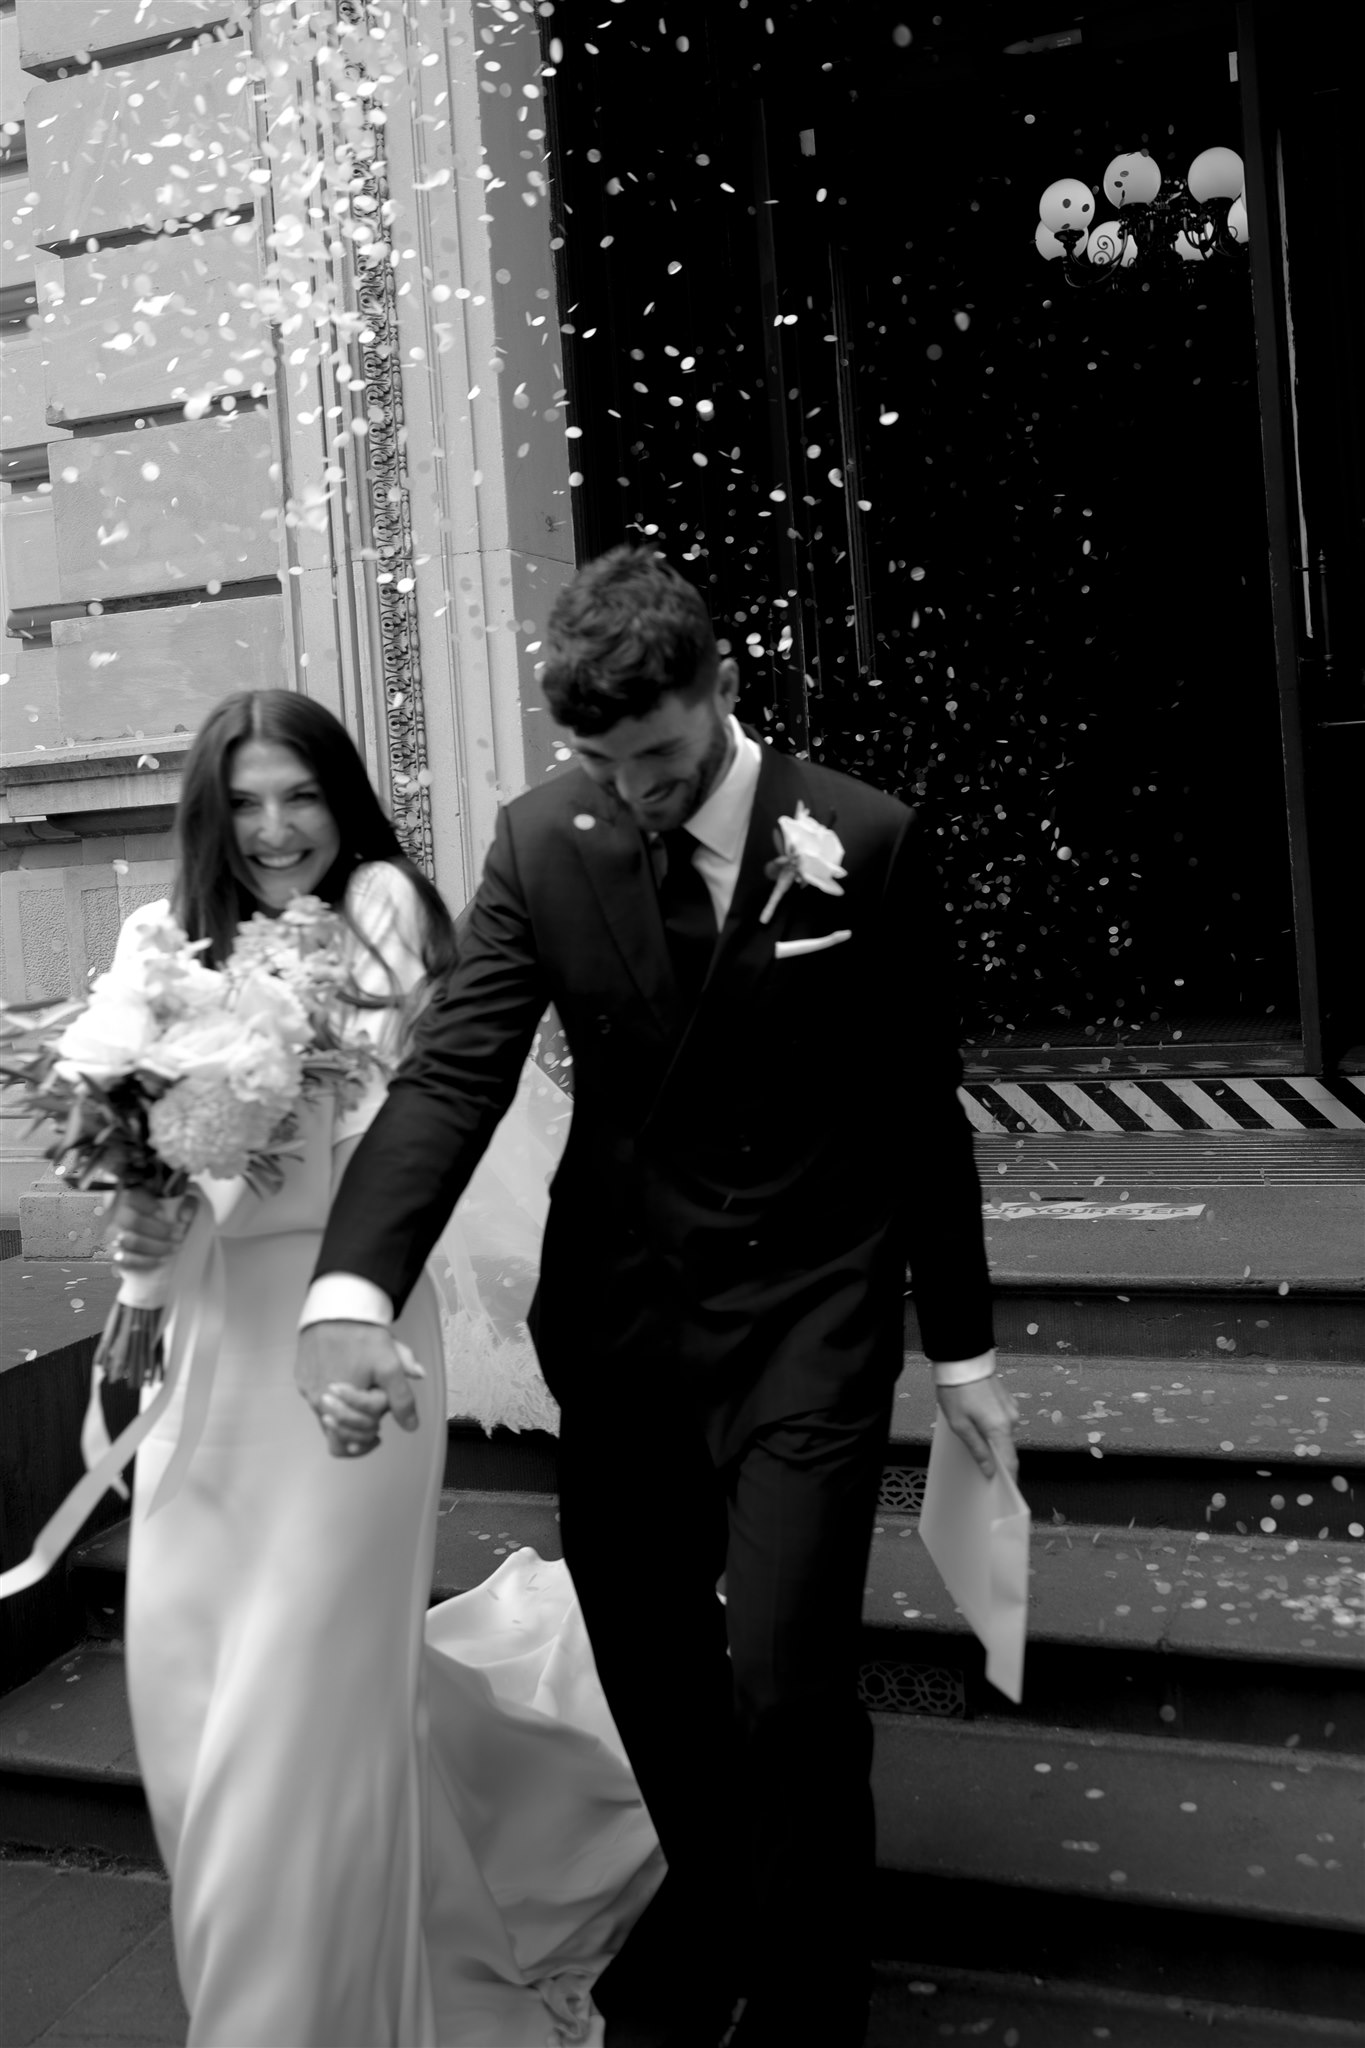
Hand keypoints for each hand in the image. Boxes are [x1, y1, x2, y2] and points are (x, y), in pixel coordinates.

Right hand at [106, 1186, 196, 1270]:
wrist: (154, 1235)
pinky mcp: (114, 1253)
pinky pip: (126, 1260)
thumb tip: (185, 1217)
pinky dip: (146, 1261)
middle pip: (133, 1221)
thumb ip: (187, 1203)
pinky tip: (162, 1259)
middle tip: (179, 1236)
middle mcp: (117, 1214)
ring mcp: (113, 1234)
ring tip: (174, 1248)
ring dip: (156, 1247)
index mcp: (130, 1196)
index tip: (165, 1215)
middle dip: (160, 1231)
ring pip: (130, 1241)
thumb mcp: (180, 1202)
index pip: (132, 1197)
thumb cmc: (167, 1213)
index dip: (149, 1206)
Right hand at [295, 1321, 423, 1457]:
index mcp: (342, 1405)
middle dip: (357, 1430)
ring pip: (326, 1416)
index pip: (353, 1439)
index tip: (379, 1432)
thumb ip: (402, 1398)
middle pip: (337, 1434)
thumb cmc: (362, 1336)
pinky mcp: (302, 1377)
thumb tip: (411, 1424)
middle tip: (371, 1422)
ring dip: (345, 1415)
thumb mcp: (390, 1366)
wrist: (336, 1307)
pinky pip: (316, 1397)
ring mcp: (307, 1390)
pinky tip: (346, 1382)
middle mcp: (319, 1402)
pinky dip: (332, 1397)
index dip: (370, 1435)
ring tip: (360, 1401)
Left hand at [936, 1374, 1019, 1482]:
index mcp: (1000, 1428)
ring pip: (1004, 1434)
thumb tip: (989, 1470)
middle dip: (995, 1456)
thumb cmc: (957, 1391)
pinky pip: (1002, 1421)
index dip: (1008, 1477)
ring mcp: (1011, 1409)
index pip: (1010, 1461)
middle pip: (1006, 1448)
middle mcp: (1011, 1419)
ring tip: (971, 1434)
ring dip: (992, 1439)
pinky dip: (993, 1426)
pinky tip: (976, 1421)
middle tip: (978, 1462)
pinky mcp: (1008, 1401)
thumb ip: (977, 1449)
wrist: (962, 1361)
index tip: (1003, 1489)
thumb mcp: (960, 1426)